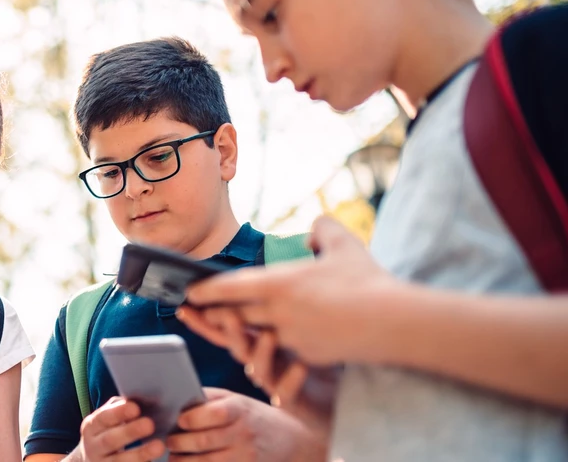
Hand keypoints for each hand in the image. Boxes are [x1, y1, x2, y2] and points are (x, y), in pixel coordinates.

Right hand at [76, 397, 165, 461]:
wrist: (91, 461)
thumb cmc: (106, 433)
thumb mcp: (106, 421)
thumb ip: (118, 409)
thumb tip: (140, 398)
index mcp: (91, 427)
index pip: (103, 418)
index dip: (118, 413)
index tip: (136, 408)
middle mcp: (92, 447)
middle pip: (110, 440)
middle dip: (130, 432)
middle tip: (150, 424)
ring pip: (119, 461)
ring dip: (140, 454)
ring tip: (159, 446)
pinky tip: (154, 461)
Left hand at [167, 388, 326, 461]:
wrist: (293, 440)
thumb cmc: (253, 416)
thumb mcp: (237, 400)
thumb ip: (208, 398)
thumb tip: (174, 399)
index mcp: (239, 410)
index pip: (214, 414)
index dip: (192, 418)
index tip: (179, 420)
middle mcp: (244, 434)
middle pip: (204, 442)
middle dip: (179, 443)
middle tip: (168, 442)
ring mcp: (246, 457)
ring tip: (174, 458)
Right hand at [177, 304, 337, 437]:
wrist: (329, 402)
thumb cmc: (310, 362)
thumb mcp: (286, 332)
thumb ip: (264, 315)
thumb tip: (247, 287)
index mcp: (254, 343)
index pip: (222, 330)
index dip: (202, 321)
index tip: (185, 308)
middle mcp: (258, 362)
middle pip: (236, 346)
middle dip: (230, 330)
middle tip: (229, 313)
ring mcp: (272, 381)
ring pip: (257, 368)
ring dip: (260, 352)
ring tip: (269, 335)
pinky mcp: (290, 399)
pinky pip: (286, 391)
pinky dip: (291, 378)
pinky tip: (300, 365)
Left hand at [182, 216, 400, 365]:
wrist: (393, 323)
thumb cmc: (367, 280)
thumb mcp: (343, 243)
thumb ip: (323, 229)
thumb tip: (311, 232)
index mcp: (280, 284)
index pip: (231, 288)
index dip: (208, 290)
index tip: (190, 291)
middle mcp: (279, 313)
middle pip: (236, 315)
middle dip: (216, 314)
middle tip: (198, 311)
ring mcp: (292, 337)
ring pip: (256, 335)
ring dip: (241, 331)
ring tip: (228, 324)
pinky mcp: (307, 356)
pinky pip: (281, 350)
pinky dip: (271, 345)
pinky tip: (268, 342)